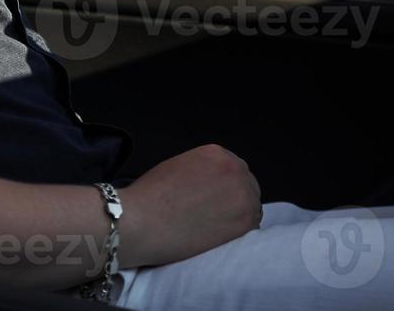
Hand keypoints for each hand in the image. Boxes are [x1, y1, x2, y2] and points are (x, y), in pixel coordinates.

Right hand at [118, 144, 260, 268]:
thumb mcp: (178, 168)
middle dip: (236, 201)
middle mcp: (234, 170)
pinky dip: (239, 235)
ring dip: (239, 218)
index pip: (235, 170)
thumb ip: (202, 172)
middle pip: (247, 187)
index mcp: (217, 154)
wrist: (141, 221)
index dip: (227, 188)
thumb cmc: (149, 197)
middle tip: (218, 218)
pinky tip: (218, 239)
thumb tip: (211, 187)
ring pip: (252, 208)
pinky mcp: (243, 223)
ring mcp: (242, 196)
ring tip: (215, 230)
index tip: (218, 201)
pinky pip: (251, 229)